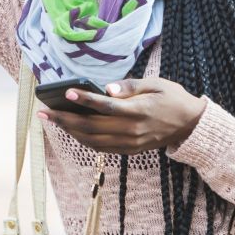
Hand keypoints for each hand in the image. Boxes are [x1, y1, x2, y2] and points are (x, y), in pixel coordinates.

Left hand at [37, 78, 206, 155]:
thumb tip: (106, 88)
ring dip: (69, 131)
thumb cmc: (171, 98)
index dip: (85, 100)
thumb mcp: (156, 84)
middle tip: (44, 111)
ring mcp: (130, 143)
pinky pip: (100, 148)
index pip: (106, 106)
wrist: (190, 125)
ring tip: (52, 120)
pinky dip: (83, 140)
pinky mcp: (129, 150)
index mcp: (139, 111)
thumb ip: (130, 86)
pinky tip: (71, 130)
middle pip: (92, 127)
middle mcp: (132, 130)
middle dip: (64, 119)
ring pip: (92, 140)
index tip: (66, 92)